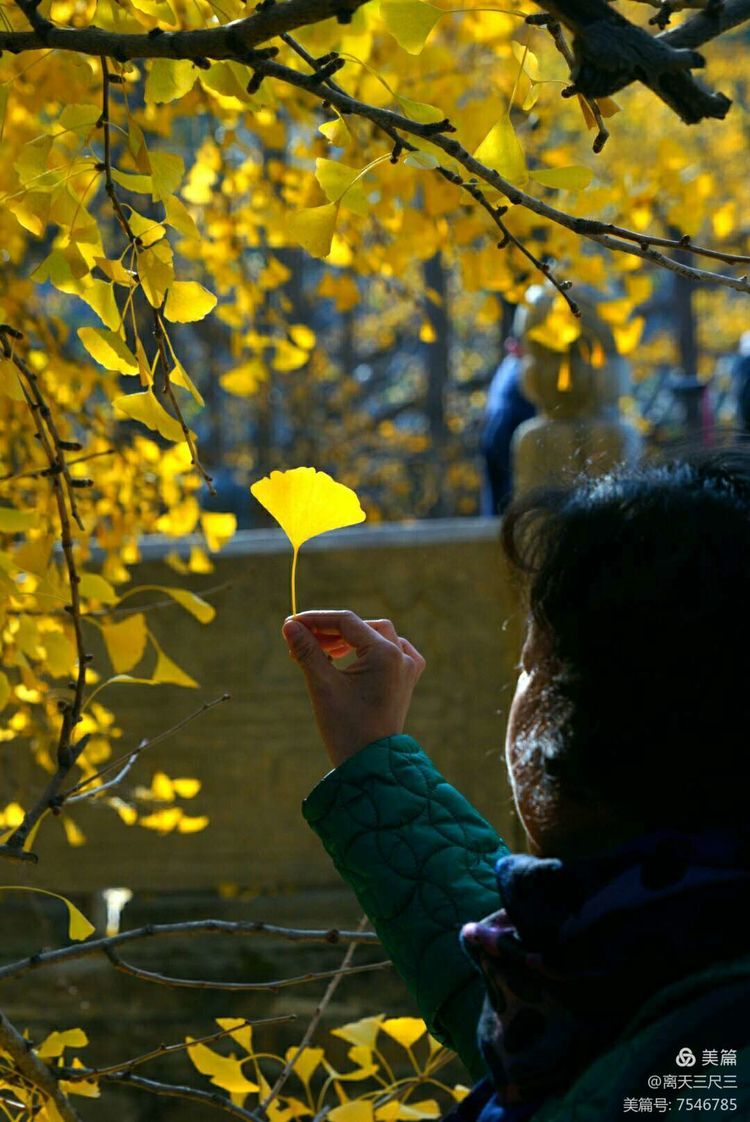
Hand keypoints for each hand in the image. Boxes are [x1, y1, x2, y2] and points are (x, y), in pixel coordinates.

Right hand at [282, 610, 425, 766]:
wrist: (370, 766)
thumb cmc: (346, 727)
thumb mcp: (322, 685)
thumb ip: (307, 650)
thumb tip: (289, 625)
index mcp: (385, 653)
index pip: (346, 621)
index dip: (316, 620)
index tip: (291, 624)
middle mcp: (400, 656)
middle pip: (361, 627)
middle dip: (330, 631)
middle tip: (302, 641)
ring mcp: (407, 668)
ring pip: (377, 636)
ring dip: (349, 639)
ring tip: (322, 652)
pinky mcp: (406, 681)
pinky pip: (393, 651)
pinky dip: (373, 648)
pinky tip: (356, 656)